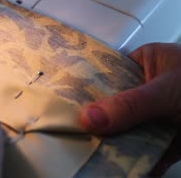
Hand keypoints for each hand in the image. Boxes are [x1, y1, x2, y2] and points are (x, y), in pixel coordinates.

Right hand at [80, 43, 180, 174]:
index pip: (105, 73)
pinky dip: (135, 163)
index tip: (61, 103)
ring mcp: (158, 117)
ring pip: (126, 130)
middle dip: (95, 122)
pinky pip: (145, 151)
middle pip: (112, 106)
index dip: (83, 88)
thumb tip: (89, 118)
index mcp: (145, 63)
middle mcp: (147, 89)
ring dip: (112, 144)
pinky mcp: (169, 141)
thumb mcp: (168, 90)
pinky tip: (119, 170)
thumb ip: (130, 104)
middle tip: (70, 134)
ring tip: (87, 155)